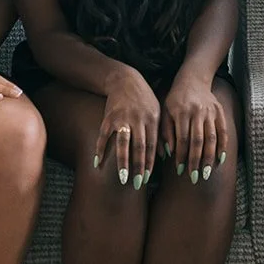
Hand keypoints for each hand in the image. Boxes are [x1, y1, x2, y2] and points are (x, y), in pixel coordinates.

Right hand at [95, 67, 161, 189]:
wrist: (125, 80)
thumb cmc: (144, 99)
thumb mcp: (156, 112)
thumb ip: (160, 133)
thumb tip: (166, 156)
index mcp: (152, 119)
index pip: (152, 145)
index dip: (149, 162)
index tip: (146, 178)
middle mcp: (138, 119)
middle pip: (139, 146)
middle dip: (139, 166)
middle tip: (136, 183)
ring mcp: (122, 118)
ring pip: (123, 143)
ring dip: (123, 161)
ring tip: (122, 178)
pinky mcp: (108, 117)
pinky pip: (103, 136)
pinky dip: (100, 149)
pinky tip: (97, 163)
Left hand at [161, 71, 229, 183]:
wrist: (193, 79)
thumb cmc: (175, 99)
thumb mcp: (165, 112)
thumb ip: (166, 132)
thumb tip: (170, 153)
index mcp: (181, 112)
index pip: (182, 139)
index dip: (181, 156)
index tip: (180, 171)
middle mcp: (197, 112)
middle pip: (198, 140)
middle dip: (196, 161)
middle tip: (195, 177)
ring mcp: (210, 112)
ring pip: (211, 138)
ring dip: (209, 157)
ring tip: (207, 173)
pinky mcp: (220, 112)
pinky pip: (223, 131)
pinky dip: (222, 146)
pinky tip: (220, 159)